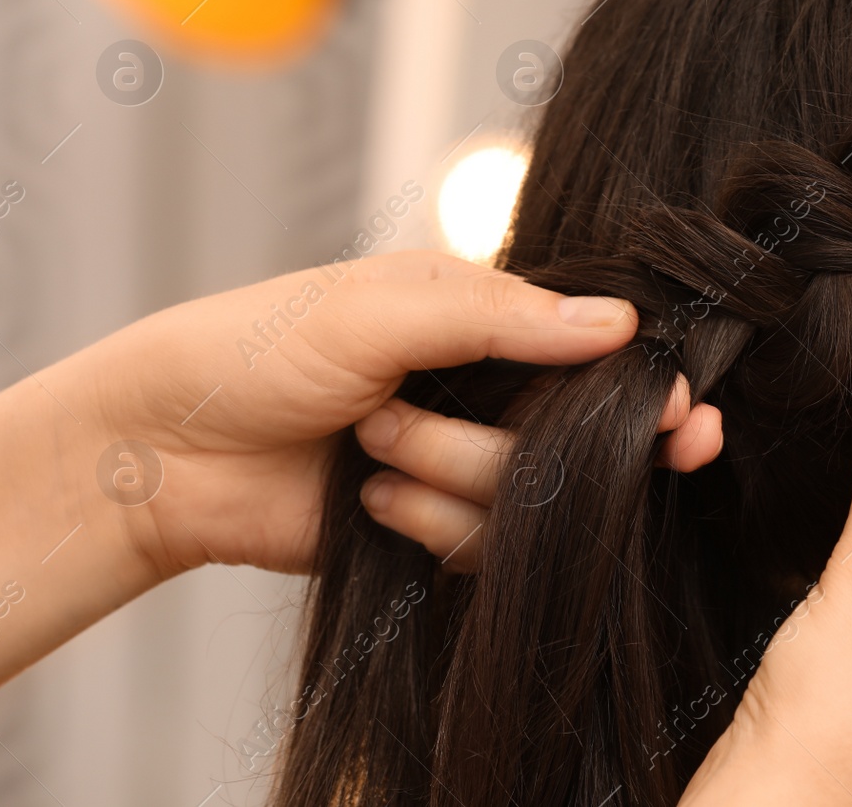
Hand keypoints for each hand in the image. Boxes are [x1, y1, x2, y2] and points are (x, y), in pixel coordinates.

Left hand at [66, 250, 718, 579]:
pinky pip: (486, 545)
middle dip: (583, 441)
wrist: (164, 452)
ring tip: (376, 447)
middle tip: (659, 450)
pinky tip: (374, 503)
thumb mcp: (380, 307)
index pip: (594, 344)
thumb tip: (622, 322)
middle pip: (582, 428)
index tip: (687, 413)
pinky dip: (435, 526)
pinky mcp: (434, 526)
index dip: (646, 381)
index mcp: (480, 313)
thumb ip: (504, 316)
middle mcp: (484, 386)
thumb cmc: (258, 350)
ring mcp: (461, 458)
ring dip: (459, 473)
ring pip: (532, 491)